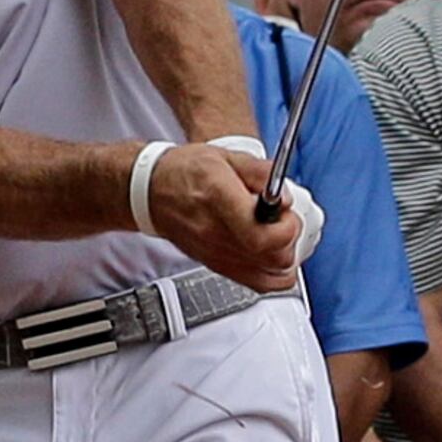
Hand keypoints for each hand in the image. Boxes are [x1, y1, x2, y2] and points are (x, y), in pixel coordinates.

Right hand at [151, 141, 303, 291]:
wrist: (152, 191)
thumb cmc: (185, 172)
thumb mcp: (226, 157)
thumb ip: (261, 173)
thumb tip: (285, 196)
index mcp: (219, 199)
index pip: (262, 236)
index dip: (287, 228)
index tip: (286, 212)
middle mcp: (216, 233)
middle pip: (273, 259)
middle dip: (289, 239)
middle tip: (283, 220)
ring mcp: (216, 254)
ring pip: (271, 276)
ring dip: (283, 256)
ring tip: (276, 234)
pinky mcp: (217, 265)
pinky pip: (258, 284)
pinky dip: (274, 273)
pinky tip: (271, 253)